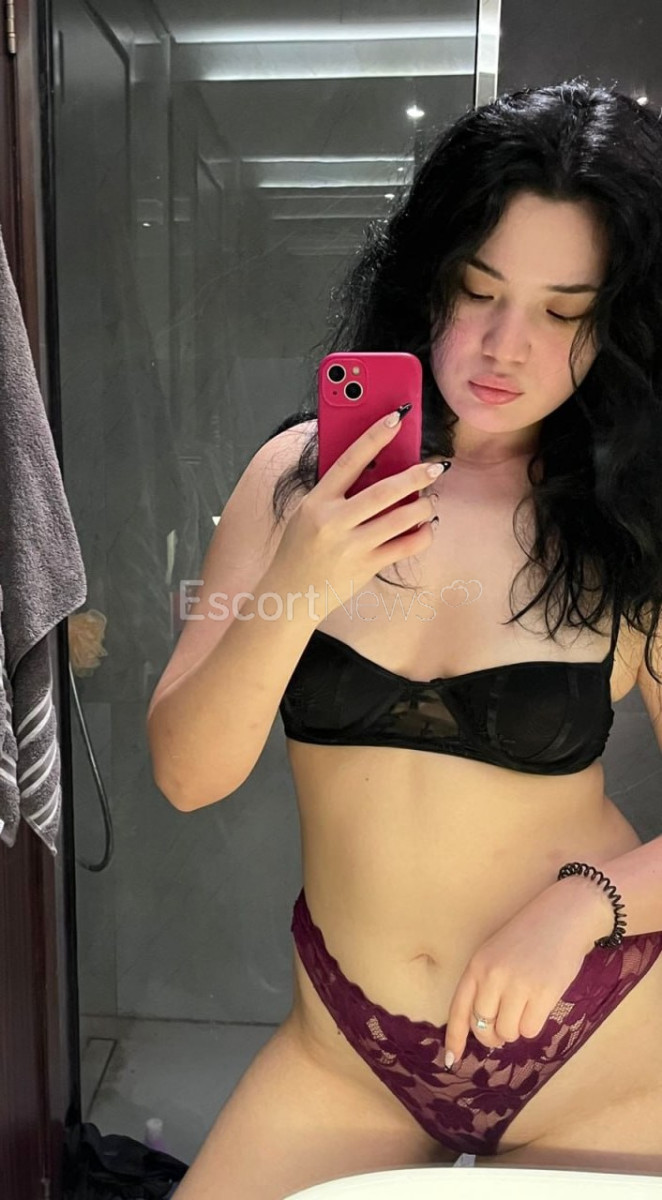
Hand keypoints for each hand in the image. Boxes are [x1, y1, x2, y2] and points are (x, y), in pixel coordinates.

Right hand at [270, 412, 443, 612]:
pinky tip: (427, 528)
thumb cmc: (300, 549)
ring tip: (431, 501)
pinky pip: (404, 548)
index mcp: (317, 502)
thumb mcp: (307, 513)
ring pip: (400, 520)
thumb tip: (374, 468)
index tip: (396, 418)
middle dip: (415, 476)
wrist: (290, 593)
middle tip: (435, 467)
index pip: (349, 461)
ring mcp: (351, 546)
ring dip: (423, 507)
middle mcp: (334, 522)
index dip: (374, 437)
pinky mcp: (366, 567)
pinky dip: (422, 536)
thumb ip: (334, 493)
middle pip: (383, 491)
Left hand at [443, 879, 609, 1067]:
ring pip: (508, 1032)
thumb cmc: (529, 937)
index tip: (450, 1060)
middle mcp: (492, 975)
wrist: (563, 916)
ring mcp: (517, 984)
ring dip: (517, 1028)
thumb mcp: (495, 953)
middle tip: (507, 1025)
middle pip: (484, 1028)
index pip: (459, 1009)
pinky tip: (541, 1005)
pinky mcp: (543, 993)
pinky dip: (534, 1025)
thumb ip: (485, 984)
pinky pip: (530, 1030)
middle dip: (495, 1035)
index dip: (454, 1038)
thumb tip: (483, 1028)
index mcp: (477, 965)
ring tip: (527, 1006)